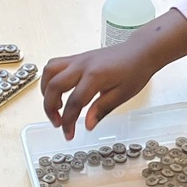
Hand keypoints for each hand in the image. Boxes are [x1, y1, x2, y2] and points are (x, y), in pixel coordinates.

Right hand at [41, 11, 186, 138]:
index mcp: (95, 76)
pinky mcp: (77, 58)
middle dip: (50, 108)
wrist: (140, 51)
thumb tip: (87, 125)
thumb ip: (102, 109)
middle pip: (54, 86)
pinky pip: (55, 66)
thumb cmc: (135, 71)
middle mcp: (82, 65)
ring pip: (49, 72)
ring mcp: (78, 59)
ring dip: (46, 91)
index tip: (68, 134)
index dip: (68, 122)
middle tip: (58, 123)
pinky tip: (57, 92)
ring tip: (54, 107)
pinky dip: (50, 80)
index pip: (74, 103)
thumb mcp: (122, 95)